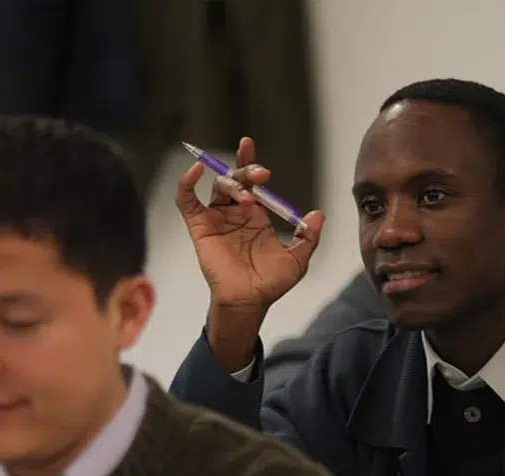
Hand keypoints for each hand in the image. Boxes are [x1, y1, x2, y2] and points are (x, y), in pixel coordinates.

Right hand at [176, 136, 324, 310]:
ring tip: (247, 199)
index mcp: (255, 215)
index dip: (249, 163)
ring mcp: (216, 218)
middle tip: (262, 174)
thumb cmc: (271, 283)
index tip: (248, 144)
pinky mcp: (199, 227)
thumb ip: (309, 237)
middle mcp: (234, 213)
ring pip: (217, 187)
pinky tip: (195, 171)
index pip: (251, 182)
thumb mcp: (298, 259)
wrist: (249, 301)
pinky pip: (186, 201)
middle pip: (235, 179)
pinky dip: (186, 184)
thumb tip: (319, 215)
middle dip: (247, 171)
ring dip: (232, 185)